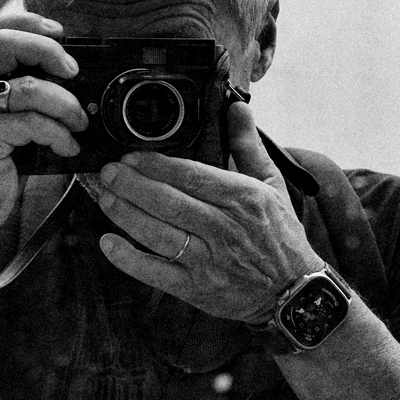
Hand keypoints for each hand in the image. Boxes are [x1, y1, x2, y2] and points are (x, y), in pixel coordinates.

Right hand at [0, 9, 87, 230]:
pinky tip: (67, 147)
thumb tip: (72, 75)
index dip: (27, 22)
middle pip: (3, 41)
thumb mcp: (3, 120)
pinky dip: (59, 134)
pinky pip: (33, 123)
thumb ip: (21, 93)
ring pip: (27, 87)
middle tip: (74, 71)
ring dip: (65, 104)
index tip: (60, 32)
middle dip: (47, 50)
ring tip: (79, 123)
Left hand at [86, 101, 324, 323]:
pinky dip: (129, 259)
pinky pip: (156, 273)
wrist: (293, 292)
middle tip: (109, 172)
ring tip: (105, 197)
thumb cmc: (280, 236)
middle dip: (132, 185)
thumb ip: (248, 146)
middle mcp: (226, 229)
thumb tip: (237, 107)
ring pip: (159, 234)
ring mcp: (210, 261)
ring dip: (126, 214)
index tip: (132, 155)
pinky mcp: (197, 289)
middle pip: (169, 203)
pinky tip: (108, 243)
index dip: (157, 165)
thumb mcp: (272, 185)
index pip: (192, 176)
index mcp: (244, 199)